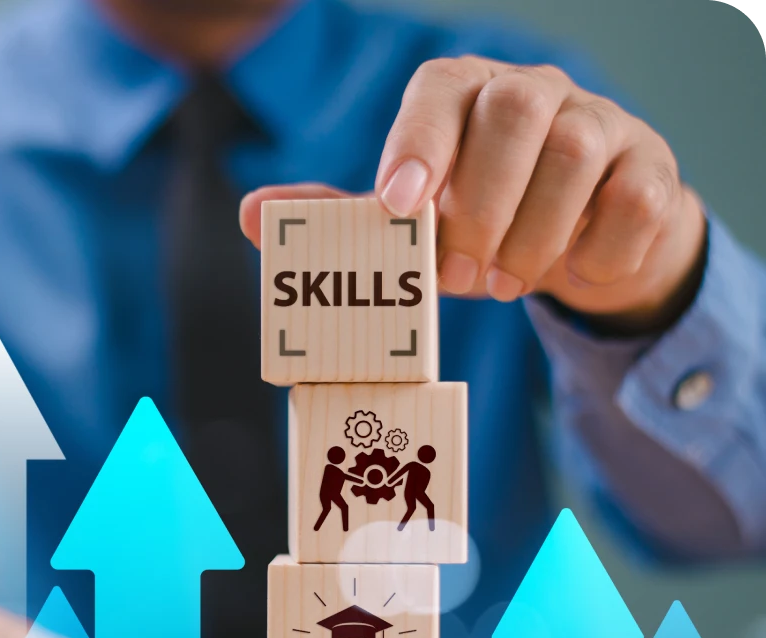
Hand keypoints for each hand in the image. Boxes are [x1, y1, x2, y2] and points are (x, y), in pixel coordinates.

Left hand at [240, 57, 707, 330]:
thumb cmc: (479, 225)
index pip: (440, 89)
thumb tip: (252, 215)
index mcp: (464, 97)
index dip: (420, 141)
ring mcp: (601, 124)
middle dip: (480, 206)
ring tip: (505, 282)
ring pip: (576, 153)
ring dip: (533, 236)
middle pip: (515, 111)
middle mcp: (534, 93)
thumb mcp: (409, 223)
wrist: (580, 242)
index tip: (401, 204)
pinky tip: (570, 273)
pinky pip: (634, 200)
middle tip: (460, 274)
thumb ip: (340, 216)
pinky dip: (597, 251)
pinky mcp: (651, 169)